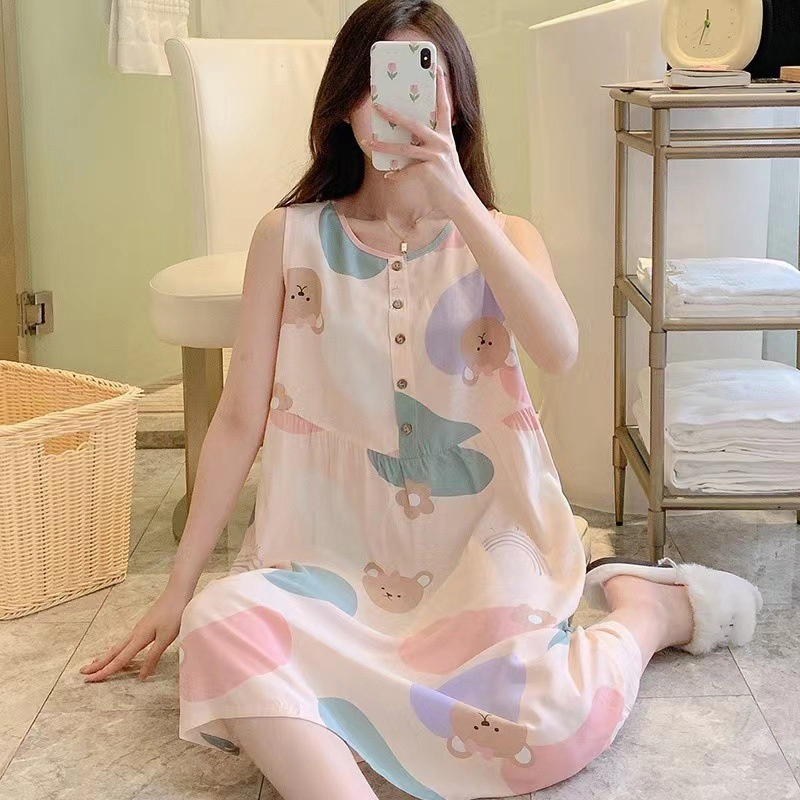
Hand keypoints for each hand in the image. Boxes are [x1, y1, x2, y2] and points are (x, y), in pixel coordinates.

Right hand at [80, 582, 191, 681]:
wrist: (177, 592)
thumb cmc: (174, 614)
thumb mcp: (165, 638)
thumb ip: (153, 657)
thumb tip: (140, 677)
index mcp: (139, 638)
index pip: (119, 659)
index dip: (105, 671)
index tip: (89, 680)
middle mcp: (135, 633)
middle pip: (114, 652)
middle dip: (99, 664)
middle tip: (83, 672)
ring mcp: (139, 628)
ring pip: (119, 646)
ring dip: (107, 656)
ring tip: (96, 664)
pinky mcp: (144, 626)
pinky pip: (126, 642)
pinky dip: (118, 650)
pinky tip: (120, 651)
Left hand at [365, 63, 475, 216]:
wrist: (458, 200)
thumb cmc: (448, 179)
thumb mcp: (441, 158)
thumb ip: (427, 146)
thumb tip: (406, 142)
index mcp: (446, 136)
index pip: (444, 107)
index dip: (442, 88)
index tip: (437, 69)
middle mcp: (442, 142)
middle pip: (414, 124)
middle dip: (394, 115)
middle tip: (378, 106)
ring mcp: (436, 156)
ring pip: (404, 149)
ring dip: (384, 146)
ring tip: (368, 142)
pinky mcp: (430, 170)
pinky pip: (406, 171)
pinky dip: (396, 175)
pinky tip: (388, 176)